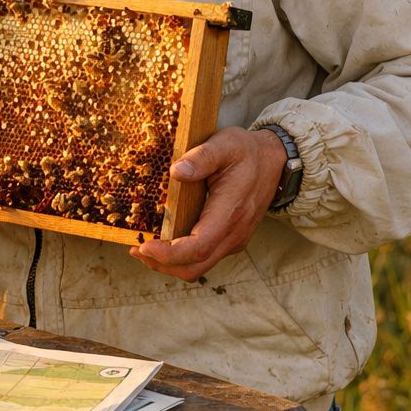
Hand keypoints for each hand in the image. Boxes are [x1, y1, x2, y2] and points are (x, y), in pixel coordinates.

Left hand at [130, 126, 287, 280]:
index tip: (144, 246)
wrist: (275, 161)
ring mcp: (233, 239)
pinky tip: (162, 241)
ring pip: (198, 266)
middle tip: (135, 248)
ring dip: (169, 264)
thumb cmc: (246, 151)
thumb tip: (176, 171)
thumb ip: (202, 157)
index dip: (169, 254)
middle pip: (195, 266)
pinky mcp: (230, 239)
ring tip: (143, 247)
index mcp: (230, 211)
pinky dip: (180, 257)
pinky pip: (203, 258)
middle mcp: (234, 232)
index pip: (200, 246)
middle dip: (162, 264)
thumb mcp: (225, 144)